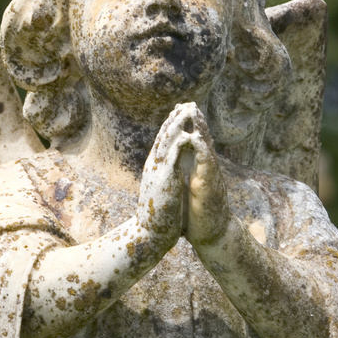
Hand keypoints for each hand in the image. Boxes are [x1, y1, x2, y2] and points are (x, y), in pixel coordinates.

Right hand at [137, 105, 193, 247]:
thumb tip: (166, 172)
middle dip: (175, 119)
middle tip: (186, 102)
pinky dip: (180, 143)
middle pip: (164, 136)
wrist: (149, 234)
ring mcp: (158, 171)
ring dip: (178, 124)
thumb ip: (163, 178)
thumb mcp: (160, 190)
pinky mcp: (164, 180)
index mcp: (155, 168)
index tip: (180, 111)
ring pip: (167, 142)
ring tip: (188, 109)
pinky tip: (188, 132)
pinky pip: (172, 156)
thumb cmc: (157, 216)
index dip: (171, 125)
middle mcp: (154, 166)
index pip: (163, 141)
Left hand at [180, 104, 231, 247]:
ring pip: (206, 146)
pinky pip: (206, 164)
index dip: (186, 126)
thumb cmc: (199, 216)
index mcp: (199, 170)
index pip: (193, 142)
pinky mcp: (209, 186)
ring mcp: (210, 176)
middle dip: (195, 120)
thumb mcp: (188, 190)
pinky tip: (195, 137)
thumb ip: (185, 177)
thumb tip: (179, 167)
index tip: (177, 109)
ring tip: (193, 110)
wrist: (212, 236)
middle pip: (202, 138)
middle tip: (187, 101)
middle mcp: (207, 169)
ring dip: (200, 128)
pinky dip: (201, 149)